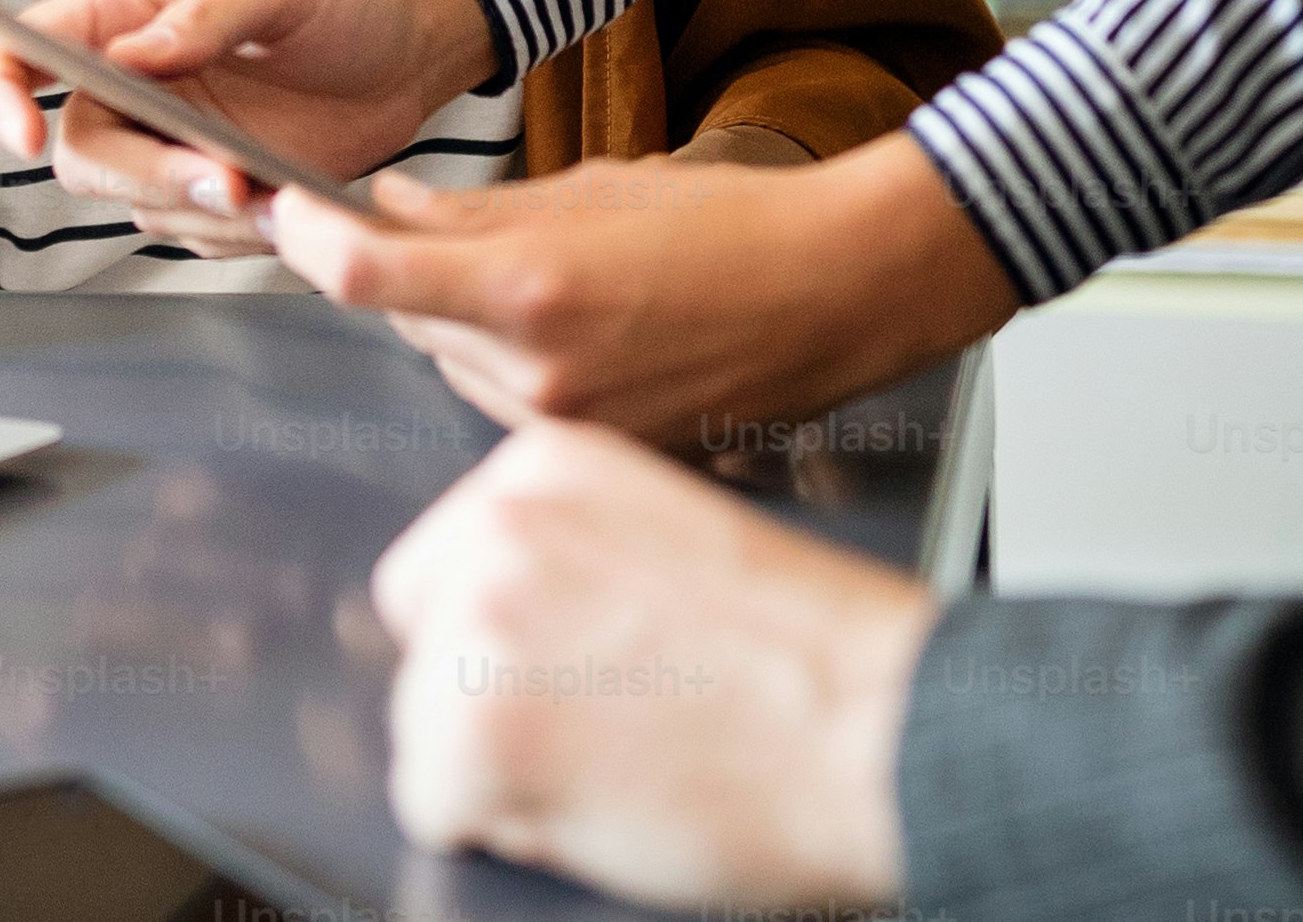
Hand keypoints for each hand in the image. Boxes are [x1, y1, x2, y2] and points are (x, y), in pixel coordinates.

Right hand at [0, 0, 497, 252]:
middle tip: (229, 178)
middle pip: (78, 153)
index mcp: (120, 15)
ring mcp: (163, 144)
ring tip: (278, 184)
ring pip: (136, 204)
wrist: (408, 54)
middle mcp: (126, 84)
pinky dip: (237, 231)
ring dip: (203, 208)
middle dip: (148, 176)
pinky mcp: (205, 192)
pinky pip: (192, 235)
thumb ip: (206, 15)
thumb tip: (129, 57)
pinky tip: (287, 197)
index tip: (23, 135)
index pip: (14, 50)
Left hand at [270, 132, 1017, 444]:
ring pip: (455, 364)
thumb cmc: (726, 224)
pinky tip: (585, 326)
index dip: (306, 240)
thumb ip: (468, 213)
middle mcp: (534, 375)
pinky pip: (509, 402)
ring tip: (555, 278)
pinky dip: (515, 361)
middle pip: (409, 321)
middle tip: (451, 230)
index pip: (364, 279)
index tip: (285, 209)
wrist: (837, 294)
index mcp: (527, 292)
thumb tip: (379, 212)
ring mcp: (565, 427)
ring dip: (466, 322)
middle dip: (411, 274)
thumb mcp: (586, 188)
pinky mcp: (596, 454)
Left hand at [375, 418, 933, 910]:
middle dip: (491, 706)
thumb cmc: (809, 659)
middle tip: (605, 729)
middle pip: (425, 652)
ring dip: (501, 770)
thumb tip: (481, 622)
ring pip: (424, 734)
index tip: (567, 672)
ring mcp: (480, 627)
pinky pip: (436, 807)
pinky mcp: (480, 730)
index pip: (441, 573)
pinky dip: (506, 829)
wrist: (879, 727)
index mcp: (543, 472)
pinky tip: (601, 804)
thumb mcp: (666, 543)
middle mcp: (498, 530)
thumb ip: (562, 561)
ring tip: (618, 764)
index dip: (499, 647)